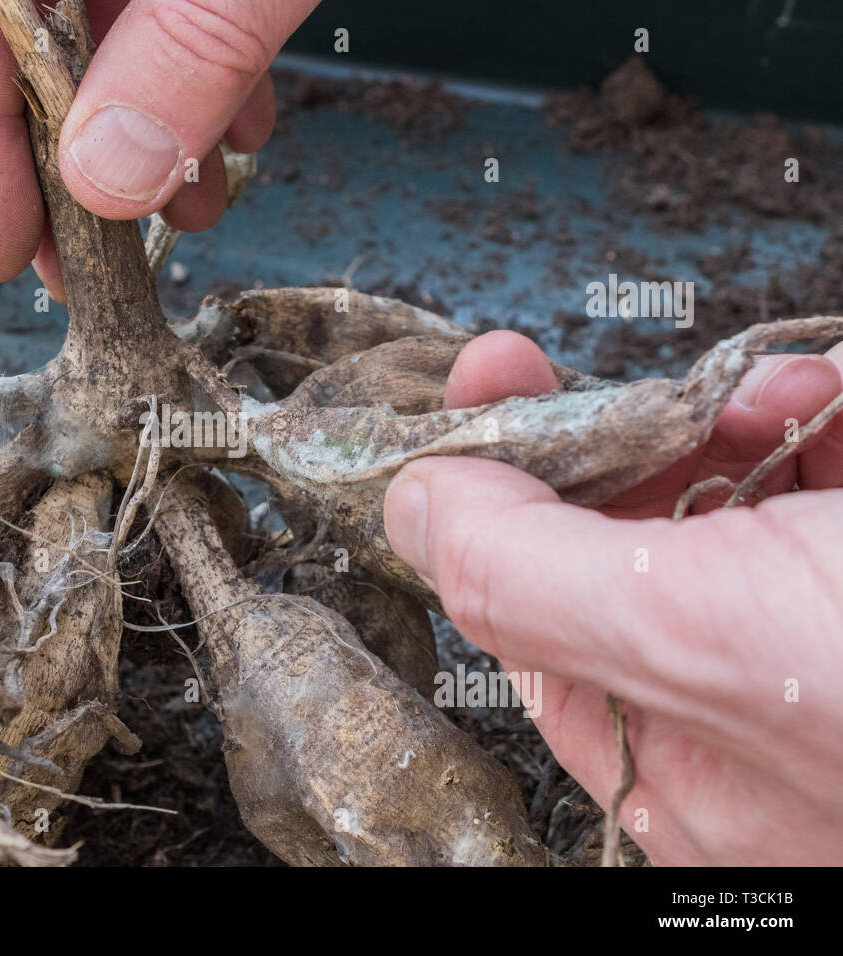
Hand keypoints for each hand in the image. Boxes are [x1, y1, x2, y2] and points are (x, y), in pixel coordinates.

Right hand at [0, 0, 317, 299]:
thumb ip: (181, 53)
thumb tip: (107, 180)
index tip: (1, 255)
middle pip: (27, 54)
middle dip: (71, 167)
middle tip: (94, 270)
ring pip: (108, 40)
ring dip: (152, 138)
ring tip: (196, 209)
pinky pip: (172, 10)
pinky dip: (202, 77)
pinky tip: (242, 131)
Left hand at [383, 330, 842, 863]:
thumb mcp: (701, 639)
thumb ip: (528, 579)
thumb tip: (412, 503)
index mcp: (672, 750)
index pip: (531, 607)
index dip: (494, 489)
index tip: (486, 387)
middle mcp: (747, 712)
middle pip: (631, 548)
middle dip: (626, 439)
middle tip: (610, 378)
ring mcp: (825, 642)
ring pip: (735, 507)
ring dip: (737, 422)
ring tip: (780, 400)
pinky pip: (818, 488)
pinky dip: (821, 423)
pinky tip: (832, 402)